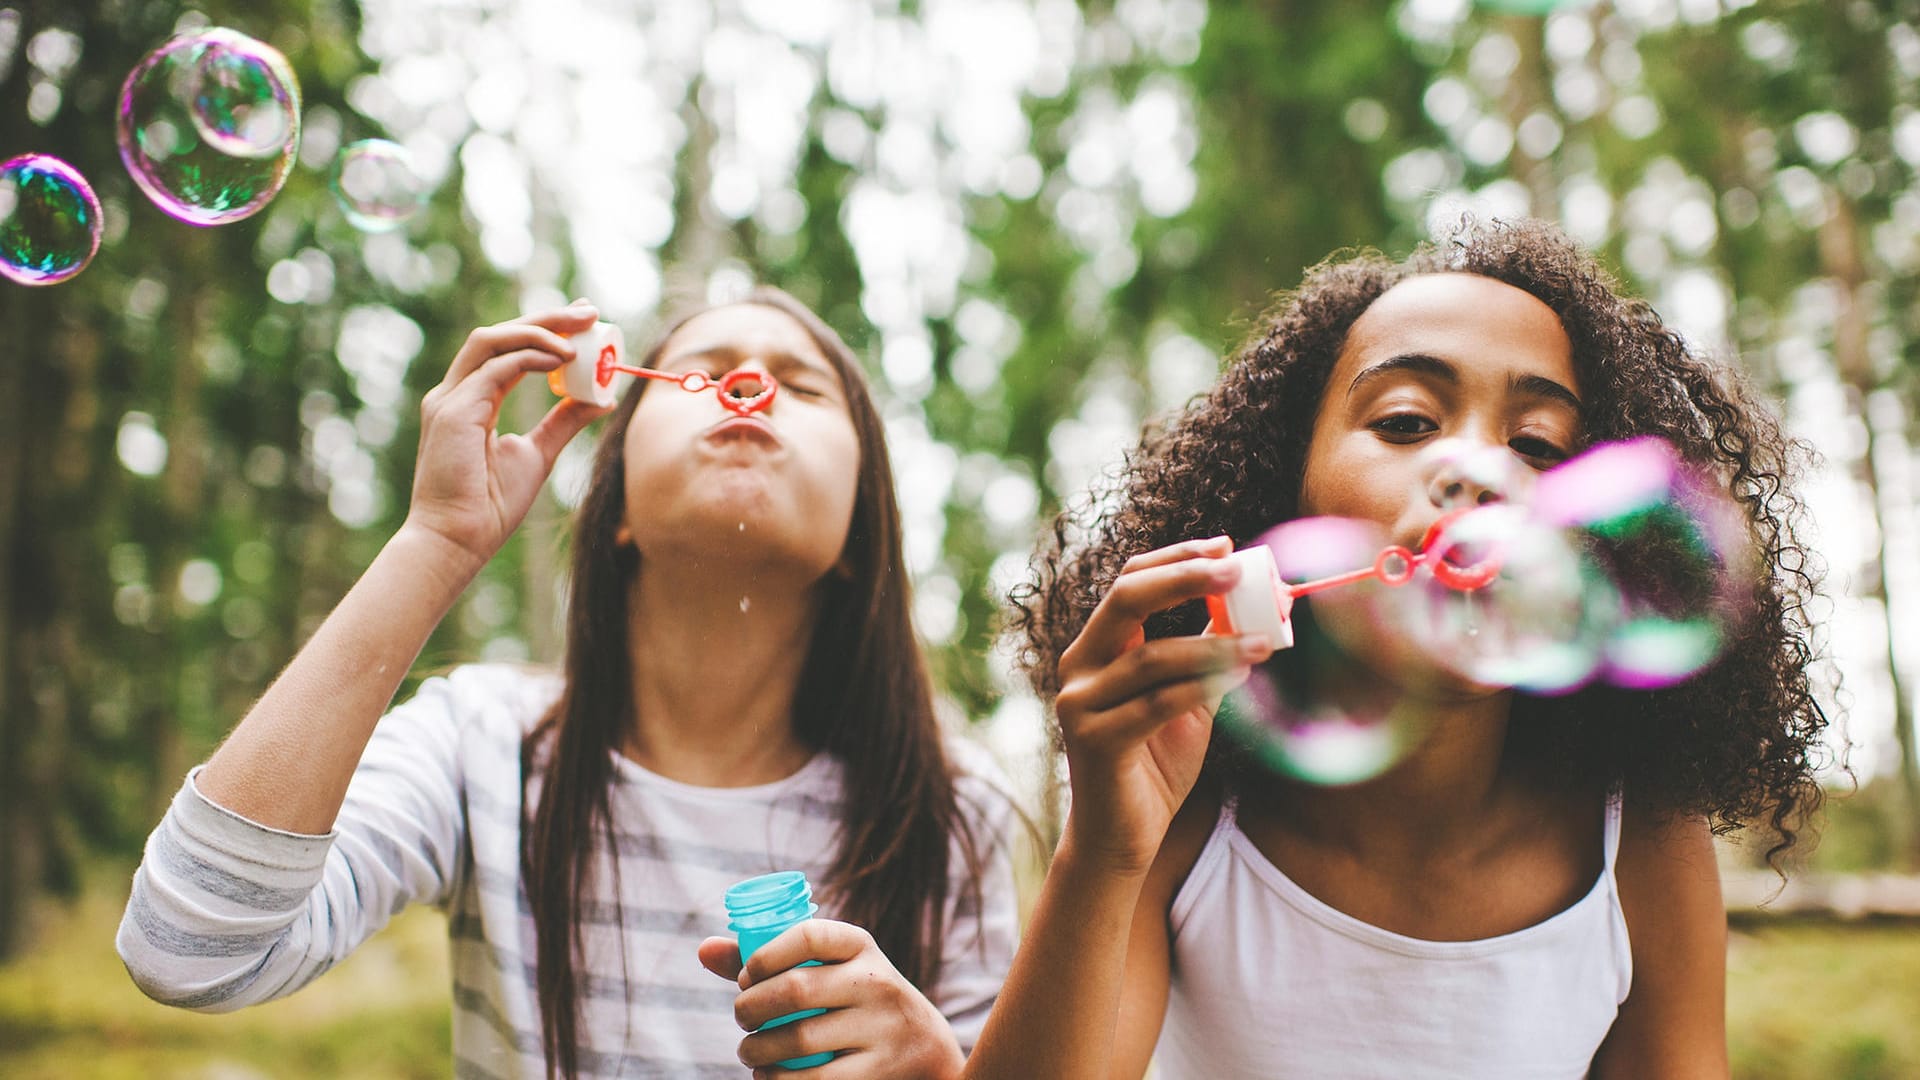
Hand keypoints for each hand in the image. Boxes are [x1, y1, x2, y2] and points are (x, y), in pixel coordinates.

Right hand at [401, 301, 610, 570]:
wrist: (458, 541)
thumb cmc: (490, 505)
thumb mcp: (538, 453)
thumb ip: (564, 421)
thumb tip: (601, 398)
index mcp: (471, 401)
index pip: (507, 349)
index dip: (544, 329)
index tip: (583, 321)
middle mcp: (455, 393)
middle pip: (500, 335)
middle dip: (546, 318)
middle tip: (588, 311)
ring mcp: (449, 400)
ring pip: (492, 341)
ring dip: (538, 330)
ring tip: (580, 333)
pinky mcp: (453, 412)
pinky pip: (495, 369)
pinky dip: (529, 357)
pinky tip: (562, 360)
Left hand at [697, 920, 963, 1079]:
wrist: (927, 1051)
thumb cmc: (857, 1003)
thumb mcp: (832, 971)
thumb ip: (770, 960)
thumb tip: (703, 949)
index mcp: (862, 947)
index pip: (808, 934)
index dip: (765, 954)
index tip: (746, 977)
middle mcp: (878, 982)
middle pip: (796, 990)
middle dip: (750, 1008)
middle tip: (741, 1020)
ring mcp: (883, 1029)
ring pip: (799, 1039)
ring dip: (756, 1050)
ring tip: (749, 1052)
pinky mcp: (879, 1073)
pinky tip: (767, 1078)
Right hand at [1053, 537, 1274, 873]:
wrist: (1122, 838)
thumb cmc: (1155, 764)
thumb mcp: (1185, 698)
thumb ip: (1203, 655)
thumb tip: (1248, 607)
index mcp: (1096, 649)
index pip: (1129, 582)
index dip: (1176, 558)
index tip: (1227, 546)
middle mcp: (1078, 667)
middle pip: (1126, 600)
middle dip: (1185, 577)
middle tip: (1237, 569)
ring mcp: (1080, 704)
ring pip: (1151, 656)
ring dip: (1213, 644)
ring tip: (1264, 642)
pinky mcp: (1096, 741)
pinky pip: (1156, 704)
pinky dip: (1201, 686)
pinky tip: (1239, 676)